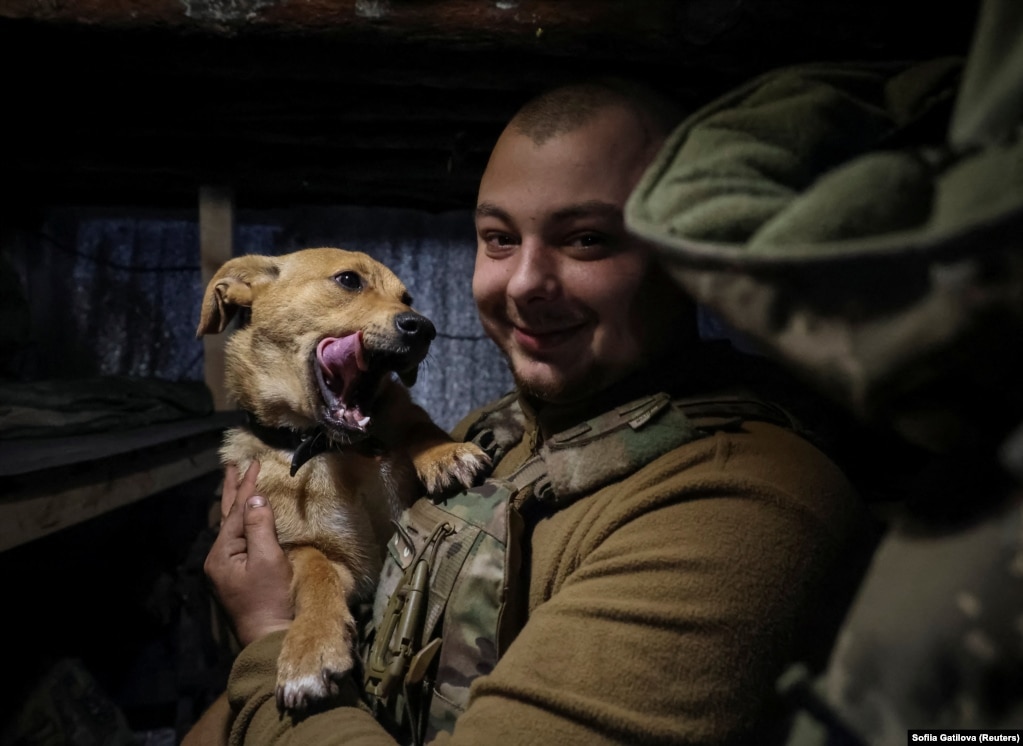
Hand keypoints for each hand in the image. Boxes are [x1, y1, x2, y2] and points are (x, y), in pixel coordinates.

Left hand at [205, 461, 294, 645]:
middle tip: (233, 465)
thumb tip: (255, 498)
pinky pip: (239, 539)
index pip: (235, 512)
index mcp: (221, 554)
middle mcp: (218, 559)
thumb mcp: (268, 560)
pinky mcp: (237, 576)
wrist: (269, 638)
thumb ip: (260, 527)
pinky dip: (243, 521)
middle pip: (226, 517)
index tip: (253, 462)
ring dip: (236, 504)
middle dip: (232, 490)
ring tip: (237, 483)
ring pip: (232, 527)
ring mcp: (226, 569)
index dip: (246, 486)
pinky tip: (246, 516)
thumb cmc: (270, 600)